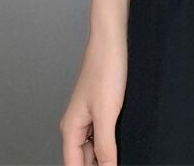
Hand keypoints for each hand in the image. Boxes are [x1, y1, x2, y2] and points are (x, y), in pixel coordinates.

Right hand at [60, 30, 126, 165]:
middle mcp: (77, 123)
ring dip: (105, 154)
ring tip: (120, 156)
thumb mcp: (107, 113)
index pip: (74, 165)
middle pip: (83, 158)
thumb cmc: (106, 67)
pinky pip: (102, 132)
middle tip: (116, 164)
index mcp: (71, 128)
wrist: (113, 40)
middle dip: (99, 165)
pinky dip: (110, 141)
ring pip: (94, 146)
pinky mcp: (102, 105)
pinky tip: (122, 141)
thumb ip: (105, 146)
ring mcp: (89, 114)